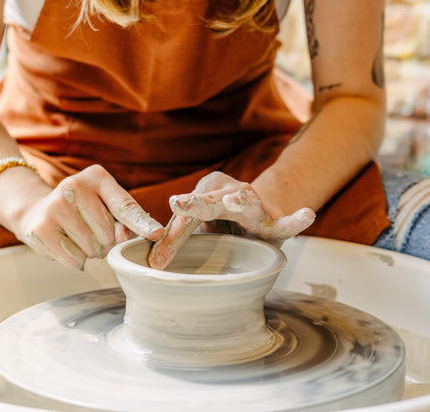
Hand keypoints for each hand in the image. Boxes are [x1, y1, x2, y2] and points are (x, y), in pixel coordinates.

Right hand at [17, 165, 164, 268]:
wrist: (36, 211)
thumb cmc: (81, 210)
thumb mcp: (105, 204)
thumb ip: (124, 218)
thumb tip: (128, 236)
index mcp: (97, 177)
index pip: (124, 205)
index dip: (141, 223)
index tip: (157, 233)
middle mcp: (74, 186)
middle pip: (108, 233)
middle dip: (105, 242)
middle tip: (91, 231)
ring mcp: (55, 206)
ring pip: (91, 247)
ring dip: (90, 251)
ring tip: (77, 236)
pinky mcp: (41, 227)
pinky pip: (73, 258)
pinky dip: (75, 259)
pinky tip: (65, 244)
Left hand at [148, 171, 314, 268]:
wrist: (257, 215)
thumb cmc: (221, 222)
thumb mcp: (199, 227)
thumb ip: (177, 237)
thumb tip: (150, 264)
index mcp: (209, 192)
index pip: (187, 214)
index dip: (172, 236)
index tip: (156, 259)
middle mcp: (231, 193)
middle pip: (211, 200)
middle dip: (195, 202)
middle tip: (178, 204)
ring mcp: (255, 205)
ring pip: (246, 203)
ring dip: (239, 202)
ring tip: (234, 200)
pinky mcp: (274, 223)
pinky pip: (286, 224)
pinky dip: (296, 220)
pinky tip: (307, 214)